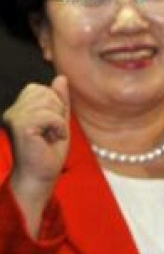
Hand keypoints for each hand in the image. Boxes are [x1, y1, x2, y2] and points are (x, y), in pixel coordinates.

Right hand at [3, 76, 70, 235]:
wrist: (41, 176)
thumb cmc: (48, 152)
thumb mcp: (59, 121)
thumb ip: (59, 100)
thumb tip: (60, 77)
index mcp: (19, 109)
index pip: (40, 88)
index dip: (53, 105)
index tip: (50, 126)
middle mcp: (13, 111)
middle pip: (45, 92)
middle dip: (56, 112)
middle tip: (50, 132)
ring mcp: (15, 118)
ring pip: (48, 102)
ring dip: (57, 121)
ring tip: (49, 136)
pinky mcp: (21, 126)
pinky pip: (49, 115)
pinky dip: (57, 127)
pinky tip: (50, 139)